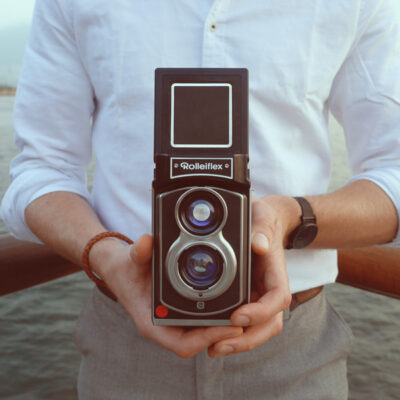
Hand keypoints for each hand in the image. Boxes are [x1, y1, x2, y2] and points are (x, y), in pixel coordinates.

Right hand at [90, 234, 242, 358]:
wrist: (120, 269)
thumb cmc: (124, 270)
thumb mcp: (130, 260)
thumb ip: (138, 252)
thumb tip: (145, 242)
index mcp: (152, 322)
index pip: (184, 344)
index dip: (208, 339)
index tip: (230, 327)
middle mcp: (165, 325)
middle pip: (199, 340)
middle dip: (223, 333)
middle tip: (247, 317)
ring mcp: (173, 320)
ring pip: (202, 331)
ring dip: (222, 325)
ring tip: (246, 310)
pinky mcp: (179, 311)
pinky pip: (200, 319)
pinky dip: (216, 314)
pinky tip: (232, 302)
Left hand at [208, 196, 294, 357]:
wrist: (264, 221)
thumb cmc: (263, 219)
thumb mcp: (262, 216)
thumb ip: (261, 229)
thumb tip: (259, 245)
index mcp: (276, 271)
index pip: (278, 298)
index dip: (261, 311)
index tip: (239, 316)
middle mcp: (269, 287)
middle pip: (270, 323)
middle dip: (248, 339)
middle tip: (220, 346)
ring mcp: (260, 294)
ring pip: (258, 327)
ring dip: (239, 342)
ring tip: (214, 349)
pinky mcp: (248, 297)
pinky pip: (244, 321)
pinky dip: (232, 333)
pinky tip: (213, 338)